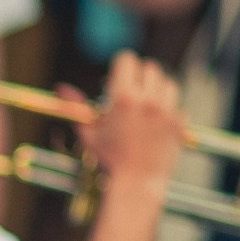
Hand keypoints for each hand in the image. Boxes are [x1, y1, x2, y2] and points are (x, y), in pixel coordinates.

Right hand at [82, 51, 183, 189]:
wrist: (137, 182)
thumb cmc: (109, 159)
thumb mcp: (89, 131)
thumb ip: (76, 106)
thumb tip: (60, 87)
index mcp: (123, 97)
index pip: (127, 59)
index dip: (122, 66)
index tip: (118, 77)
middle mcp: (147, 100)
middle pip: (150, 67)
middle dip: (140, 77)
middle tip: (132, 93)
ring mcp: (166, 110)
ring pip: (167, 82)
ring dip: (157, 89)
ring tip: (145, 105)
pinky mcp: (179, 122)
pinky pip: (176, 104)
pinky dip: (167, 108)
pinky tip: (155, 122)